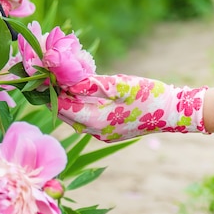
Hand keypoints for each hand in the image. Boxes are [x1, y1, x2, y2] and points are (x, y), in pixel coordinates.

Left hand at [56, 73, 207, 141]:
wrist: (173, 113)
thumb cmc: (148, 95)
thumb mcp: (119, 85)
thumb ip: (92, 84)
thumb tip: (68, 81)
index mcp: (96, 120)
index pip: (63, 108)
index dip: (49, 93)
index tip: (40, 78)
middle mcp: (96, 132)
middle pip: (66, 115)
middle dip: (54, 99)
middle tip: (44, 81)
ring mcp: (103, 135)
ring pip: (76, 119)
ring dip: (67, 104)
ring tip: (58, 86)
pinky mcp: (110, 133)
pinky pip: (88, 121)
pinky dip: (80, 108)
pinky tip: (79, 95)